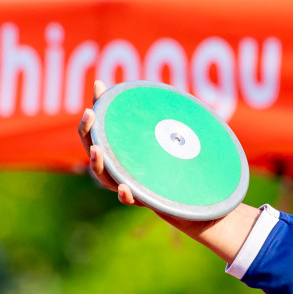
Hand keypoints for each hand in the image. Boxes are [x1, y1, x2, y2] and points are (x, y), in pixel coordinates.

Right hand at [76, 79, 259, 263]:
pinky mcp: (148, 202)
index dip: (100, 105)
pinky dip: (126, 196)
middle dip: (87, 132)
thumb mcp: (184, 144)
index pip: (105, 128)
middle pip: (95, 151)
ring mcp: (135, 186)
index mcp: (128, 153)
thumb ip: (176, 125)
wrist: (205, 208)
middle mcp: (125, 170)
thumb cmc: (192, 174)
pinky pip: (132, 201)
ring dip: (97, 163)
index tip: (99, 84)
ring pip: (105, 178)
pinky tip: (125, 189)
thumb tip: (174, 97)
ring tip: (97, 150)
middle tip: (90, 114)